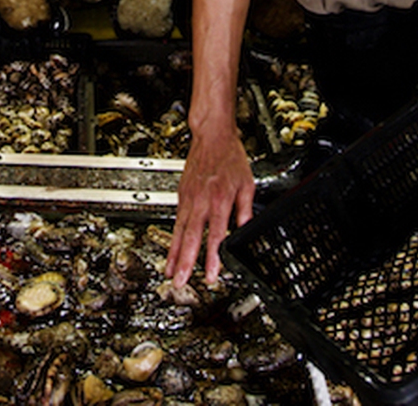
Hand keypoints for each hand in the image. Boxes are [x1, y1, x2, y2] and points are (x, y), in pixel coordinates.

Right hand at [164, 130, 253, 286]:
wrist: (211, 135)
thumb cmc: (230, 156)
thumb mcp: (247, 183)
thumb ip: (245, 210)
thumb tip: (248, 231)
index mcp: (219, 199)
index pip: (216, 235)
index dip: (213, 258)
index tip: (212, 275)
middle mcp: (201, 201)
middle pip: (191, 237)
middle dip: (185, 262)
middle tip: (180, 282)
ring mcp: (188, 198)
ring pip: (179, 231)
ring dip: (174, 253)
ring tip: (170, 272)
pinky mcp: (182, 195)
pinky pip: (176, 220)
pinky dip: (173, 238)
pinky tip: (171, 249)